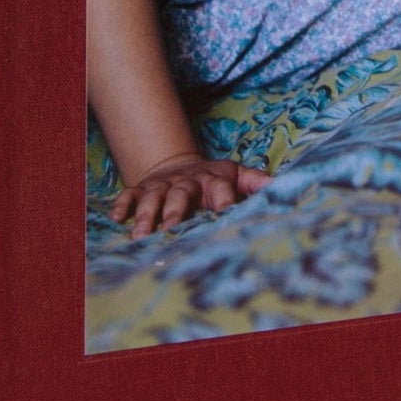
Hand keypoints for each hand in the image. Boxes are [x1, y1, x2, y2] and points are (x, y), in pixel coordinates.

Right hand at [111, 151, 269, 238]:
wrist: (181, 165)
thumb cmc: (215, 179)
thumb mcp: (239, 177)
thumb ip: (257, 183)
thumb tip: (281, 187)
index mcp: (214, 180)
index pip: (221, 190)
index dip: (224, 201)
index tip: (226, 215)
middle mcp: (187, 181)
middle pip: (181, 194)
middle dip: (175, 211)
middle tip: (170, 230)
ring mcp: (163, 185)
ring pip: (153, 197)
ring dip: (147, 214)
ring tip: (141, 235)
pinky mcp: (142, 188)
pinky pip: (129, 194)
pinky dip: (123, 205)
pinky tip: (119, 219)